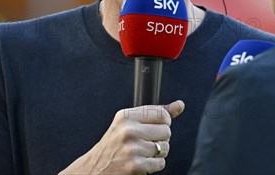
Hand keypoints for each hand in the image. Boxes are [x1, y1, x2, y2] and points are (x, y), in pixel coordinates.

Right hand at [60, 100, 184, 173]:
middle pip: (166, 131)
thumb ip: (156, 113)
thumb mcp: (129, 123)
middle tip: (145, 143)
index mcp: (126, 116)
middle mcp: (128, 130)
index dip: (163, 122)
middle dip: (160, 139)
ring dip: (157, 153)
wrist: (93, 169)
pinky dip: (154, 165)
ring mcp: (132, 149)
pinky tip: (141, 163)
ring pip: (165, 148)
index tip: (153, 128)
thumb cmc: (115, 144)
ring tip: (142, 153)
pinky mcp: (135, 166)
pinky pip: (161, 163)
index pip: (162, 114)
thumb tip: (180, 105)